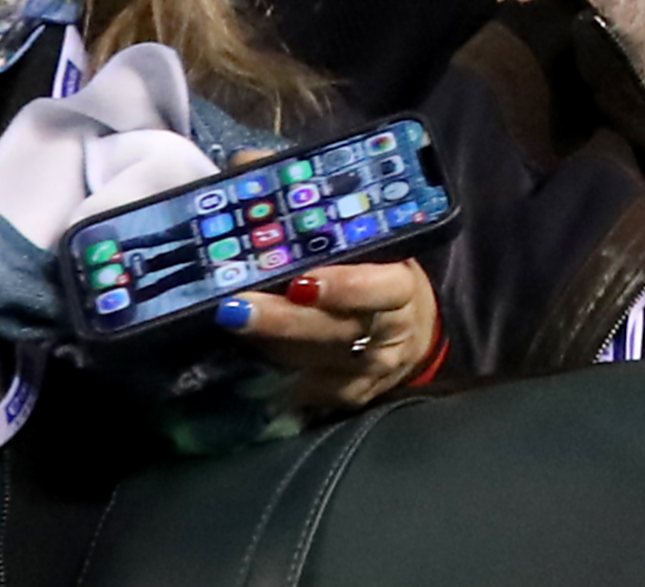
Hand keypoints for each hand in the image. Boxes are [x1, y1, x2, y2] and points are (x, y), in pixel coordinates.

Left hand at [219, 261, 438, 413]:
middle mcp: (390, 337)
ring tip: (232, 329)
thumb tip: (282, 246)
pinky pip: (305, 390)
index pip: (378, 290)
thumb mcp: (381, 261)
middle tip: (236, 310)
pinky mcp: (350, 398)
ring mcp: (370, 373)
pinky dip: (274, 372)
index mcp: (403, 291)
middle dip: (282, 321)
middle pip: (335, 331)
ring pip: (314, 363)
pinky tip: (247, 360)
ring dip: (269, 346)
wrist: (412, 338)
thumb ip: (344, 255)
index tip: (300, 283)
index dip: (342, 287)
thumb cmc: (384, 285)